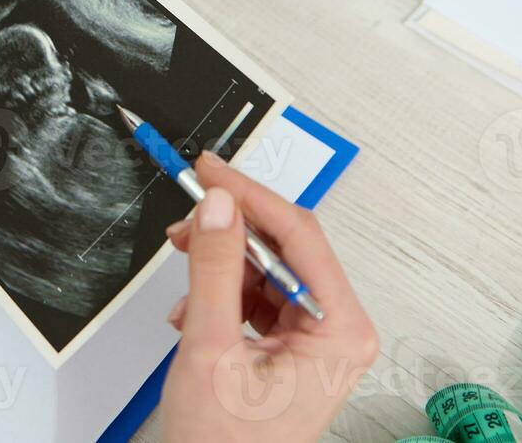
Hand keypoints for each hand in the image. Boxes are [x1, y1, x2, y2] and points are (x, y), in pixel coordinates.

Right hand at [160, 153, 376, 442]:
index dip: (251, 197)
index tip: (211, 172)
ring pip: (267, 268)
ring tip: (182, 273)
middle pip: (284, 247)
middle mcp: (337, 330)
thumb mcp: (211, 349)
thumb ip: (215, 271)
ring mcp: (315, 338)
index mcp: (339, 331)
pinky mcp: (292, 345)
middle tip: (187, 216)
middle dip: (230, 231)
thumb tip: (220, 207)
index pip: (299, 236)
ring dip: (220, 264)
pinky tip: (192, 309)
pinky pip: (258, 294)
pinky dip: (220, 293)